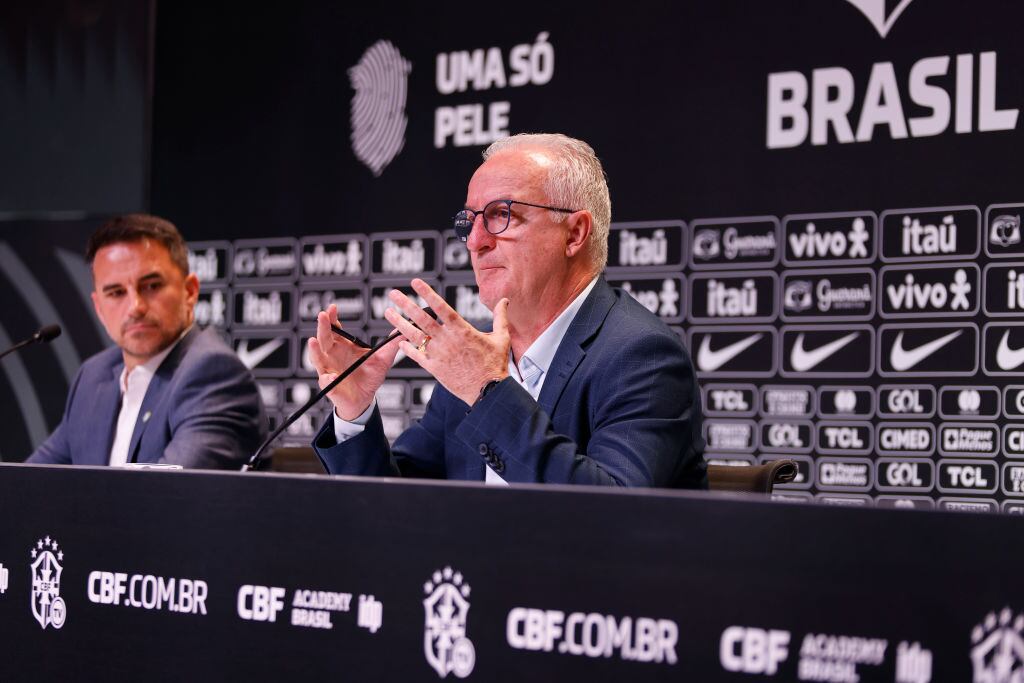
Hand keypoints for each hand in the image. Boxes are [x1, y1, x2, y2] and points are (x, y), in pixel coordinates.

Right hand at [306, 303, 399, 419]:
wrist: (364, 398)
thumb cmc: (370, 377)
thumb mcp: (383, 360)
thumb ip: (390, 346)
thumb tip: (401, 331)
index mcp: (342, 346)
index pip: (335, 329)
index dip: (332, 318)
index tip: (333, 307)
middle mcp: (332, 355)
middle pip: (323, 338)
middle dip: (322, 327)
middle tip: (322, 315)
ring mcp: (328, 369)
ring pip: (317, 358)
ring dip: (315, 350)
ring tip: (312, 341)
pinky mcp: (329, 386)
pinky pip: (326, 382)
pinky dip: (327, 379)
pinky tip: (330, 376)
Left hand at [384, 279, 509, 405]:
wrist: (488, 391)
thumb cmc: (495, 364)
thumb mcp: (501, 337)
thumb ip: (500, 317)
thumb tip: (505, 300)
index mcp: (462, 330)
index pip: (441, 307)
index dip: (427, 293)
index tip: (415, 282)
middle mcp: (447, 340)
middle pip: (422, 318)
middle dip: (406, 304)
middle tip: (393, 293)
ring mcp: (439, 354)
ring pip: (415, 335)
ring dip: (399, 323)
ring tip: (388, 312)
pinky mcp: (434, 368)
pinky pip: (417, 356)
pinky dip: (407, 348)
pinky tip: (399, 341)